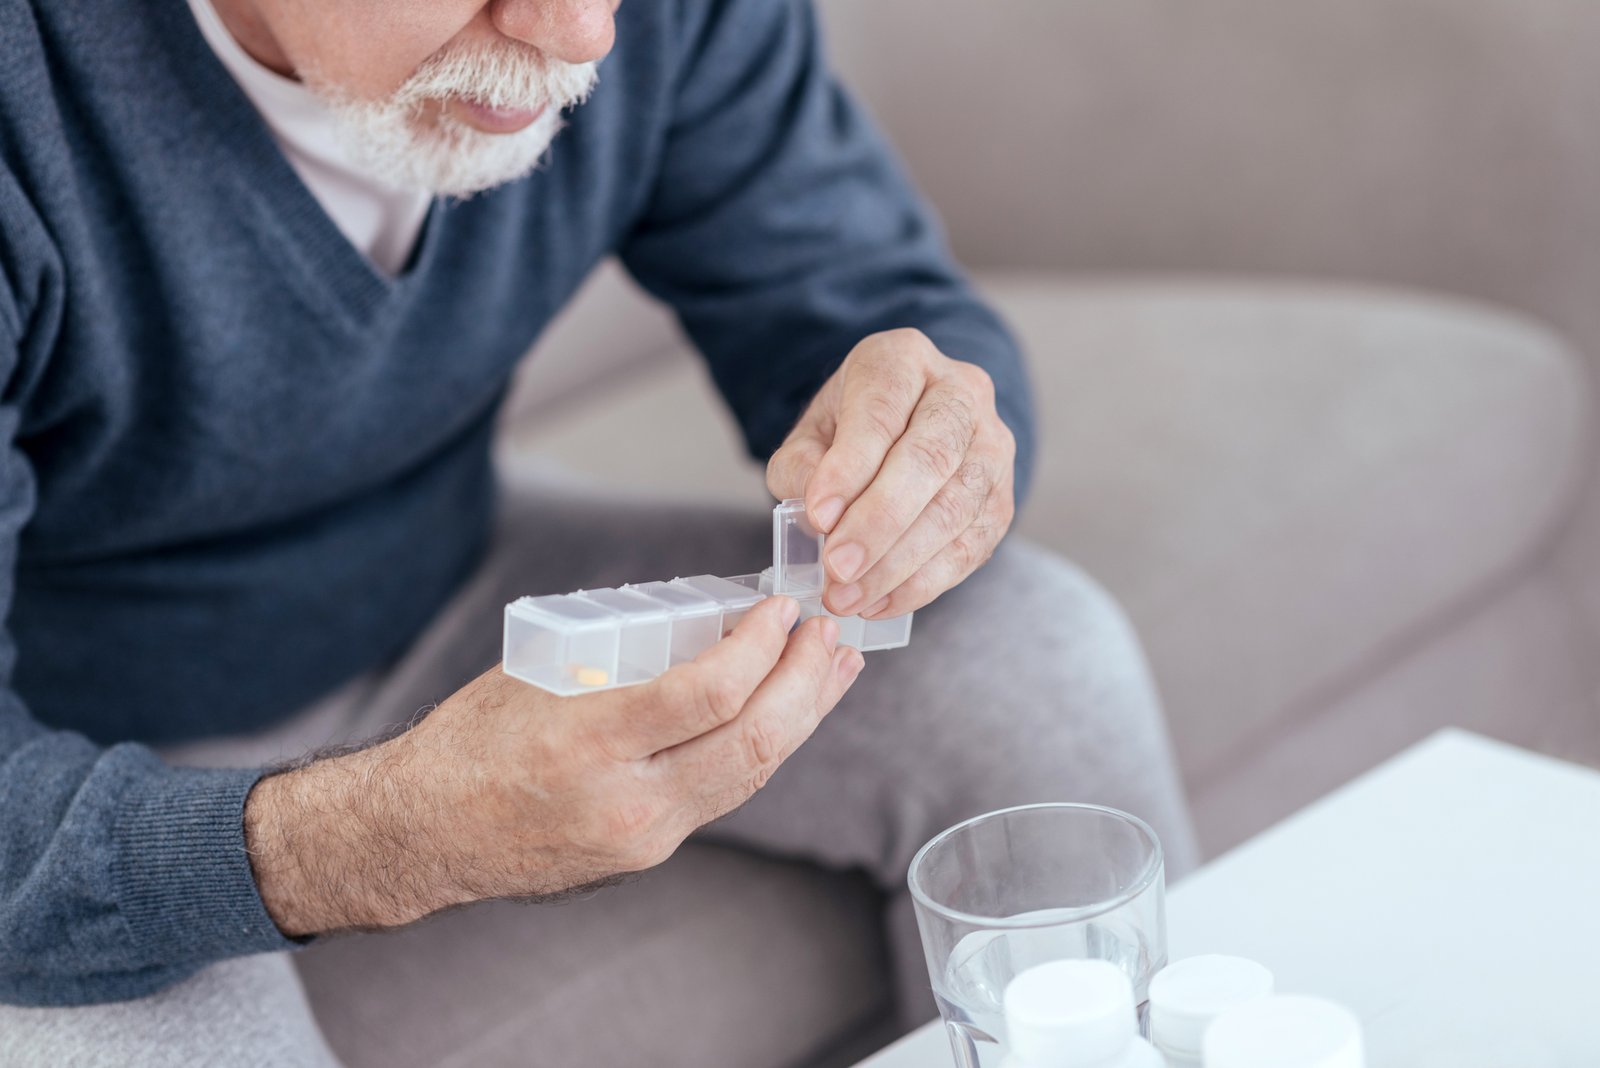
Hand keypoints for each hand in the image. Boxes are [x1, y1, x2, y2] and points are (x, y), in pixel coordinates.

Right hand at [244, 597, 861, 935]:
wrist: (423, 833)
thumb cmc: (470, 742)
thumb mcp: (538, 677)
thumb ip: (624, 658)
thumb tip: (710, 621)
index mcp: (586, 742)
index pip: (707, 696)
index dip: (760, 648)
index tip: (781, 609)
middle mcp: (624, 801)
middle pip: (750, 742)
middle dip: (805, 682)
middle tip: (829, 634)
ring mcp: (642, 838)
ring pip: (750, 774)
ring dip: (802, 717)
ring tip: (833, 671)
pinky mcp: (648, 855)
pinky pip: (723, 794)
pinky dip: (762, 747)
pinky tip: (784, 715)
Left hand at [767, 328, 1016, 618]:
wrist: (906, 425)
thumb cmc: (850, 431)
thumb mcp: (810, 433)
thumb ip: (802, 467)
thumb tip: (818, 513)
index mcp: (903, 359)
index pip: (882, 412)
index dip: (850, 468)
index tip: (817, 517)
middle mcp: (961, 392)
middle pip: (930, 459)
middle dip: (879, 522)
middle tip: (836, 569)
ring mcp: (993, 445)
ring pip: (955, 508)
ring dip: (898, 564)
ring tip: (847, 597)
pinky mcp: (1004, 497)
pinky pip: (970, 547)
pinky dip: (923, 583)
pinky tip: (879, 603)